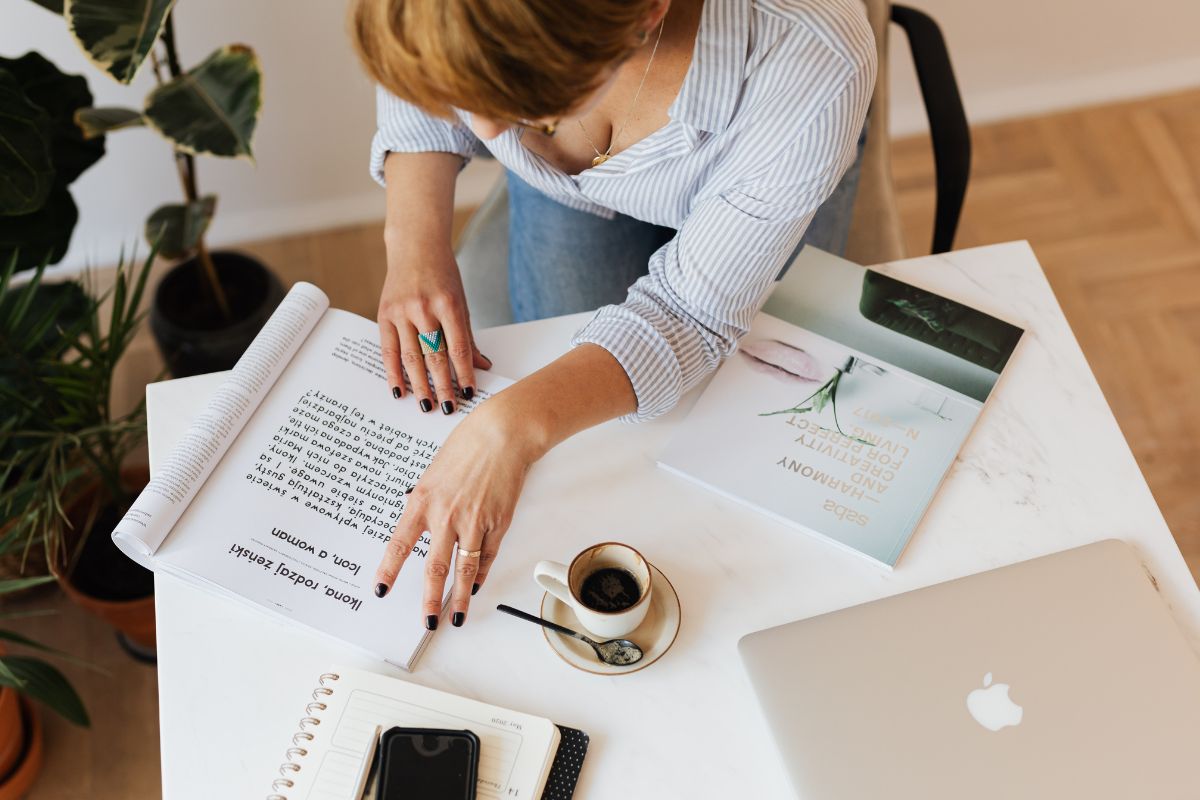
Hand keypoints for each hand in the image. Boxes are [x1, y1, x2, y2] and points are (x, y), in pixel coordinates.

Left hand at [372, 400, 538, 628]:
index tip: (381, 590)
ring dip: (461, 598)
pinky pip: (488, 555)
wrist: (502, 435)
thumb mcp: (433, 473)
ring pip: (465, 569)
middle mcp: (446, 515)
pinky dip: (482, 573)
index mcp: (422, 501)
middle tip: (427, 621)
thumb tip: (420, 523)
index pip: (399, 544)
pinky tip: (477, 585)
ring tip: (457, 617)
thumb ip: (425, 501)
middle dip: (430, 600)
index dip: (389, 571)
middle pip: (434, 567)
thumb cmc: (468, 447)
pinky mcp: (498, 523)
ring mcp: (474, 521)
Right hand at [378, 240, 490, 413]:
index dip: (464, 374)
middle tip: (448, 409)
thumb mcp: (460, 301)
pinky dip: (393, 373)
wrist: (415, 245)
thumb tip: (482, 366)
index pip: (459, 348)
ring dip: (420, 385)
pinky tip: (399, 390)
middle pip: (435, 356)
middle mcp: (424, 308)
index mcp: (449, 304)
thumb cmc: (442, 275)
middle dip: (443, 386)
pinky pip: (389, 350)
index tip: (469, 394)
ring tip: (427, 405)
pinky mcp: (384, 314)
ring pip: (412, 357)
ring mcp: (402, 311)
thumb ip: (468, 336)